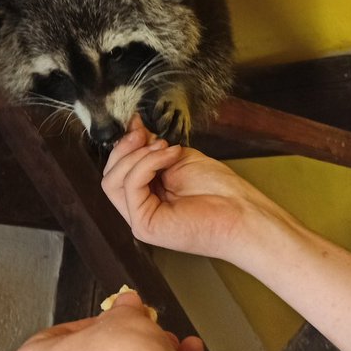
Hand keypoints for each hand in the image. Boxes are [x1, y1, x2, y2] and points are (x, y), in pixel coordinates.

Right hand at [102, 117, 277, 260]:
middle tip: (145, 134)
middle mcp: (140, 208)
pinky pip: (131, 185)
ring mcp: (140, 219)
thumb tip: (132, 125)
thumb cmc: (219, 189)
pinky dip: (147, 163)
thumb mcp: (178, 157)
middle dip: (124, 148)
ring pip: (112, 181)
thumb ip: (151, 146)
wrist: (241, 211)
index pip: (118, 169)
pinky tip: (169, 156)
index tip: (138, 124)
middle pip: (109, 175)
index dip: (124, 145)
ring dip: (137, 155)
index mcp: (147, 194)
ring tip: (164, 147)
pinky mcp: (145, 225)